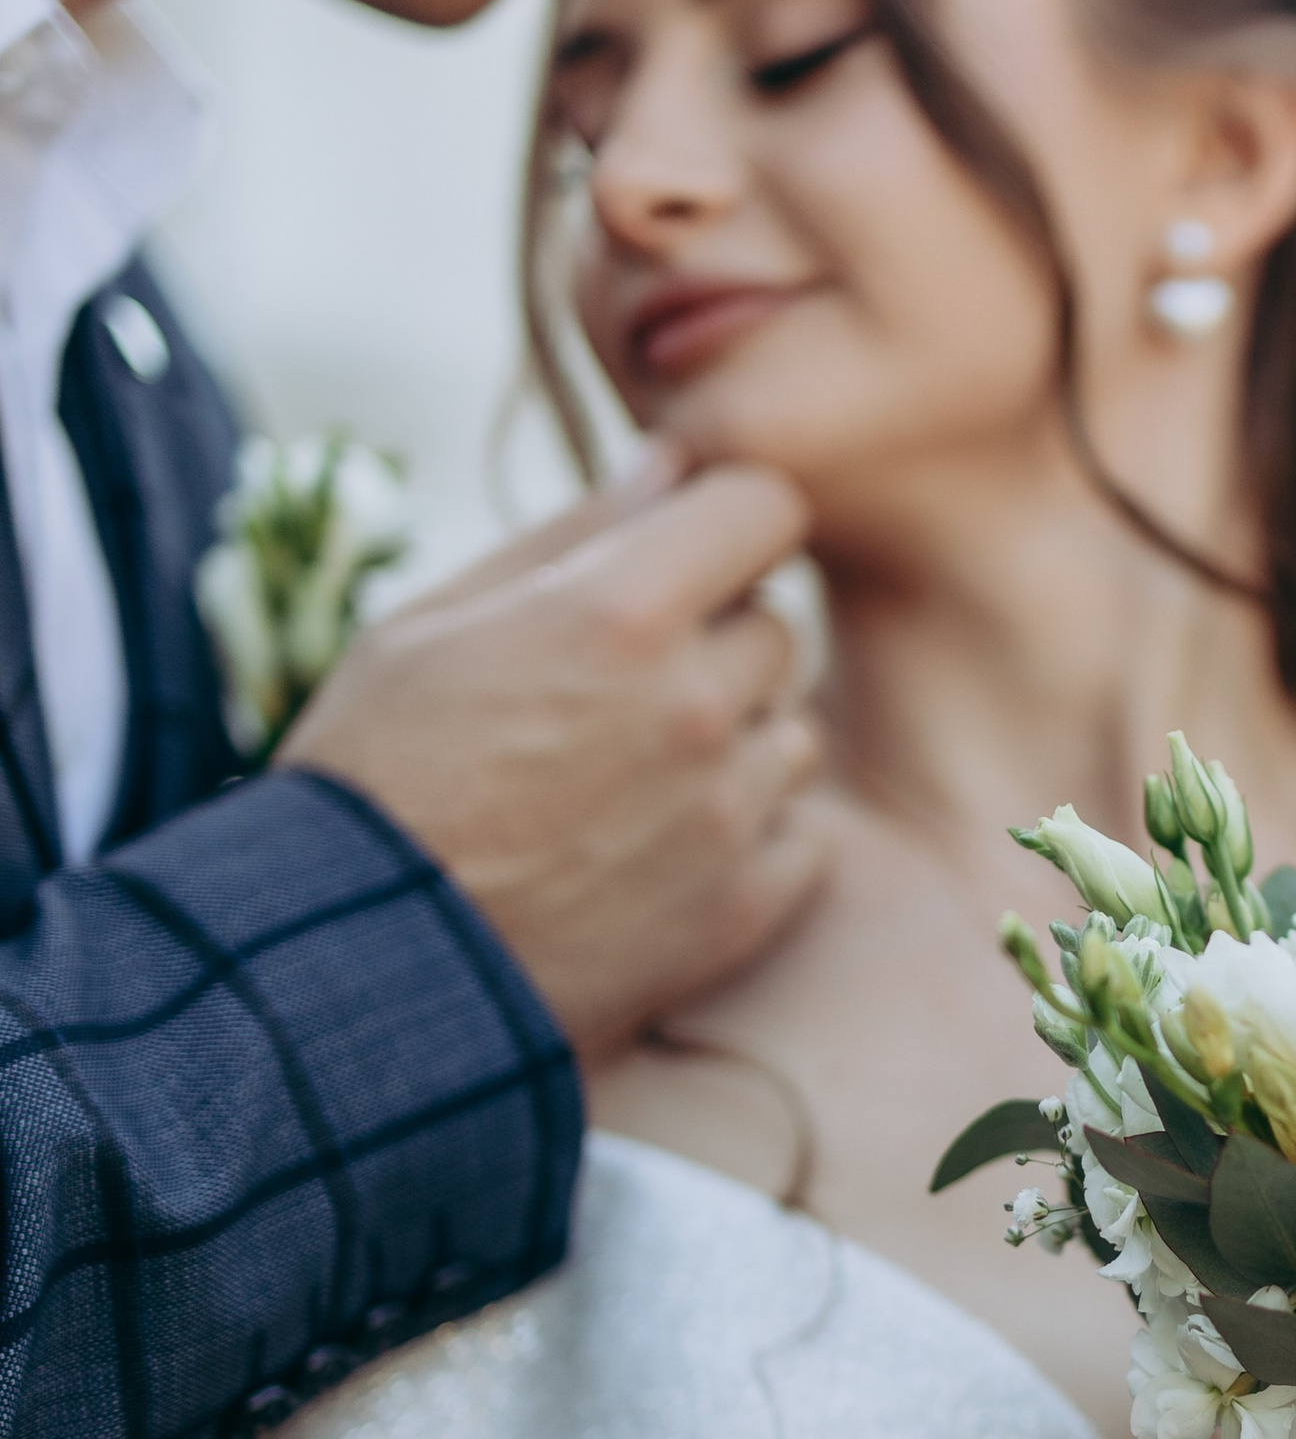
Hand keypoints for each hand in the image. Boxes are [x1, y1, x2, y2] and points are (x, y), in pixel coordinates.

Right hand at [283, 454, 828, 1057]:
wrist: (352, 974)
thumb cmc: (368, 780)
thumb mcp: (428, 626)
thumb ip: (567, 535)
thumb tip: (669, 464)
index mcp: (618, 610)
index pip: (764, 506)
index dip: (726, 522)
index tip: (688, 555)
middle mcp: (695, 704)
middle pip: (776, 628)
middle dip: (714, 643)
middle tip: (614, 697)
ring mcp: (728, 813)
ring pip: (790, 735)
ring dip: (734, 745)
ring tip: (622, 786)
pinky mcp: (742, 909)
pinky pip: (801, 838)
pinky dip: (749, 840)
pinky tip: (655, 856)